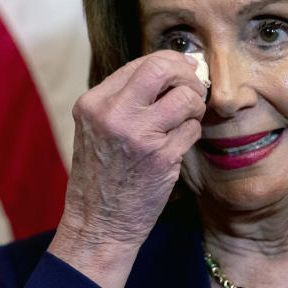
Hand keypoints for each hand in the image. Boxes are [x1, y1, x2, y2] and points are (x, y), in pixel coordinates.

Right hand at [48, 50, 206, 287]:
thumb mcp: (97, 129)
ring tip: (184, 122)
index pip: (142, 63)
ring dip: (194, 107)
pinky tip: (176, 147)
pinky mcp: (161, 157)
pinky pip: (192, 129)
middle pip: (163, 68)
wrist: (97, 223)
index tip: (182, 75)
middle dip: (187, 75)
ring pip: (187, 97)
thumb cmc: (101, 175)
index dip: (170, 65)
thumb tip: (173, 69)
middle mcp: (113, 114)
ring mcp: (138, 135)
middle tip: (191, 90)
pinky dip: (190, 135)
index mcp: (93, 103)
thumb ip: (125, 99)